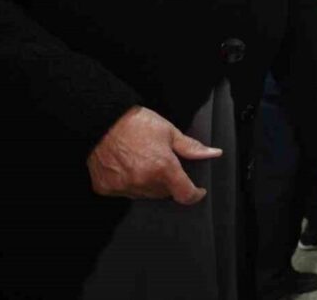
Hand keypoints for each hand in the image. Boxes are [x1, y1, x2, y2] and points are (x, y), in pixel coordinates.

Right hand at [87, 106, 222, 205]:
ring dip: (149, 184)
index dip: (194, 194)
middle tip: (162, 164)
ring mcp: (124, 187)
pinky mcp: (107, 189)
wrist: (102, 121)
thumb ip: (191, 148)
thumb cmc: (137, 123)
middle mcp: (143, 181)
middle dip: (169, 182)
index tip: (197, 191)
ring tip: (143, 163)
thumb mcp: (169, 132)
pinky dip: (129, 184)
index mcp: (162, 168)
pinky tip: (127, 168)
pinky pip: (125, 193)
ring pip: (146, 195)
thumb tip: (213, 153)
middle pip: (165, 194)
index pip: (185, 194)